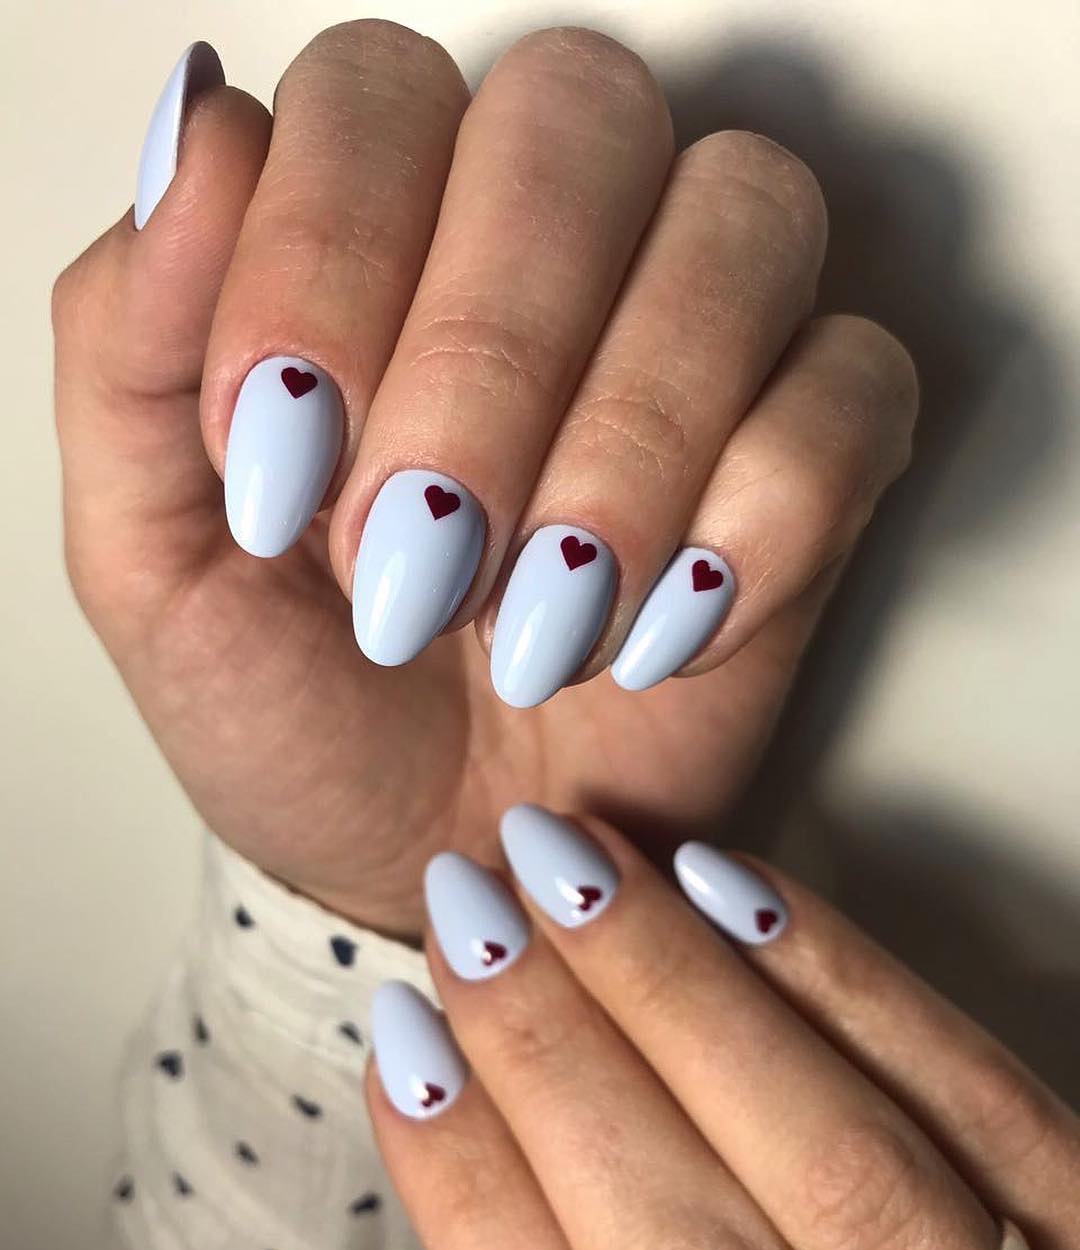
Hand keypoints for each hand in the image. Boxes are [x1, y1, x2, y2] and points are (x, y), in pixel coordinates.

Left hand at [52, 24, 915, 933]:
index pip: (376, 94)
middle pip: (580, 119)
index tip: (280, 473)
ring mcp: (702, 329)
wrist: (430, 855)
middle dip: (487, 359)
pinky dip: (759, 524)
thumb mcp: (147, 555)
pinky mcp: (812, 447)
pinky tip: (658, 639)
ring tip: (533, 629)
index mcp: (374, 224)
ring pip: (742, 222)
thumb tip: (203, 130)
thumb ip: (127, 343)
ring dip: (629, 444)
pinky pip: (853, 387)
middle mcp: (552, 235)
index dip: (326, 264)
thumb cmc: (293, 708)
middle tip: (412, 563)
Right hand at [368, 808, 1079, 1249]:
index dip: (465, 1183)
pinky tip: (736, 888)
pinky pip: (991, 1108)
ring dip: (680, 995)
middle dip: (557, 1056)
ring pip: (840, 1168)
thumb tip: (467, 1110)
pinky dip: (848, 987)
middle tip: (469, 906)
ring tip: (571, 866)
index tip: (402, 1036)